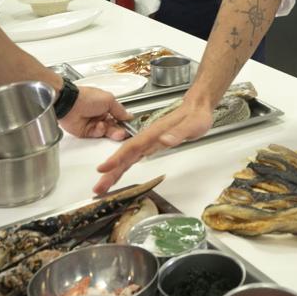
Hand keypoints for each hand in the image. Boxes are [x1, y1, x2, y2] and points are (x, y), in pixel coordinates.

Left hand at [59, 87, 130, 140]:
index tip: (129, 127)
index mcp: (105, 106)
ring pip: (106, 132)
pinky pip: (97, 135)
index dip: (124, 122)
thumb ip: (120, 110)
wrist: (69, 104)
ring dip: (112, 132)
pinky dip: (99, 131)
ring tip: (116, 132)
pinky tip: (100, 126)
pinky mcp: (86, 132)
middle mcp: (99, 115)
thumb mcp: (109, 100)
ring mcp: (93, 124)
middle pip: (113, 126)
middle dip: (120, 130)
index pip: (118, 116)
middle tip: (124, 133)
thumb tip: (129, 115)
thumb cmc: (86, 97)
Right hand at [93, 98, 212, 194]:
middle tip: (98, 188)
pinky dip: (124, 166)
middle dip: (110, 171)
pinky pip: (134, 157)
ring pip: (127, 157)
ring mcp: (148, 141)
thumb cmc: (195, 115)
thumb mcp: (192, 124)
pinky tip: (118, 173)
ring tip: (103, 186)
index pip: (131, 147)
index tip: (104, 169)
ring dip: (114, 171)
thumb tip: (165, 140)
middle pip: (125, 155)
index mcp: (153, 133)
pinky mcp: (151, 145)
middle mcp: (148, 137)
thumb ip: (178, 132)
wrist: (197, 107)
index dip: (117, 159)